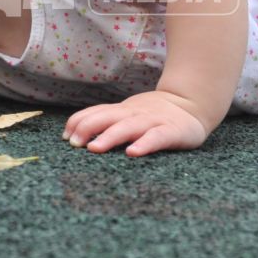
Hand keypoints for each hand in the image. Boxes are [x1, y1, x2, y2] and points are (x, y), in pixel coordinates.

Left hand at [63, 90, 210, 157]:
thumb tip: (72, 133)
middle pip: (107, 118)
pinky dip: (144, 144)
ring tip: (94, 148)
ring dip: (110, 136)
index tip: (65, 137)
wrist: (192, 103)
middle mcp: (134, 114)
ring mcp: (153, 122)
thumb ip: (105, 120)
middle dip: (88, 128)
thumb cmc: (153, 114)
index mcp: (122, 110)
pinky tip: (132, 153)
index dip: (79, 122)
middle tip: (73, 144)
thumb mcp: (127, 113)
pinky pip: (156, 138)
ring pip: (128, 127)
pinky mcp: (172, 132)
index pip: (96, 112)